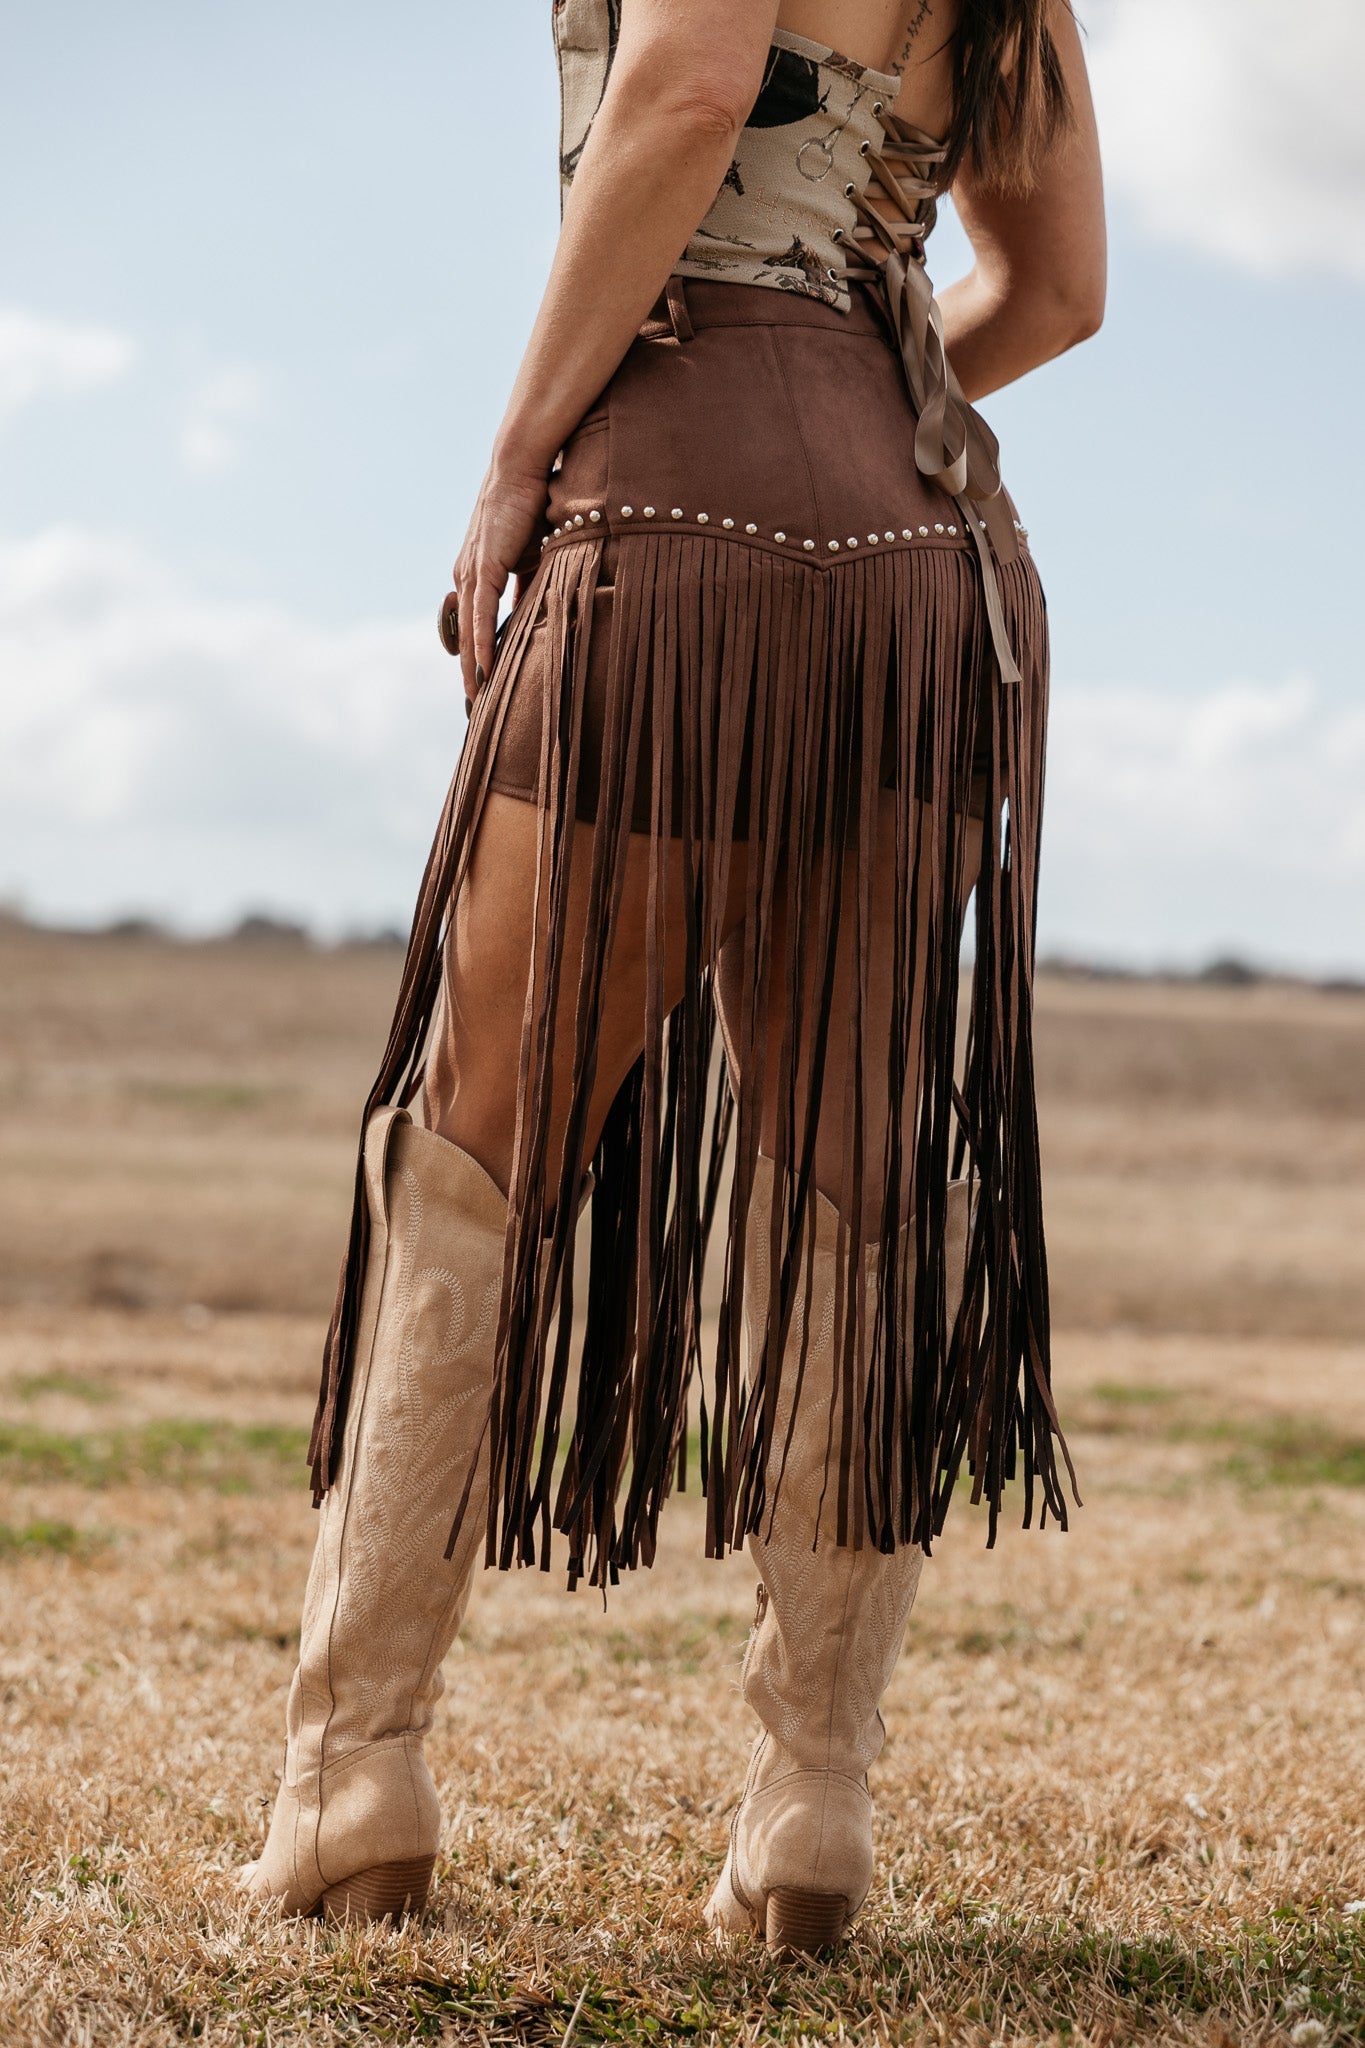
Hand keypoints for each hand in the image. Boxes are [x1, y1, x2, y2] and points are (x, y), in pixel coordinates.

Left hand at [452, 460, 550, 701]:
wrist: (521, 470)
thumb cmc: (530, 506)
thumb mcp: (533, 558)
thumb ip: (531, 588)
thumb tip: (538, 614)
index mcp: (476, 573)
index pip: (474, 624)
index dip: (477, 656)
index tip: (484, 684)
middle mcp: (466, 576)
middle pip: (464, 636)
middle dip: (469, 672)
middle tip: (475, 706)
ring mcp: (471, 573)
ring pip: (468, 631)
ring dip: (471, 667)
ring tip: (477, 699)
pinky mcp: (482, 568)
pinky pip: (480, 615)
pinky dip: (481, 644)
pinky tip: (483, 669)